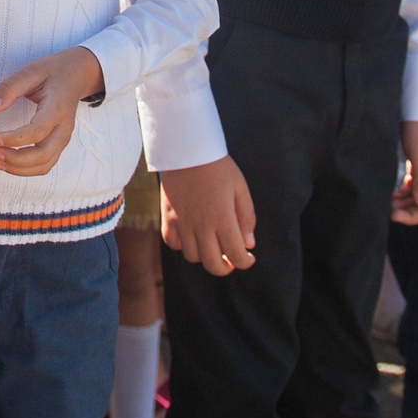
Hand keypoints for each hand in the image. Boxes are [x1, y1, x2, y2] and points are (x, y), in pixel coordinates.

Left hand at [0, 47, 101, 176]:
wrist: (77, 75)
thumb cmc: (53, 71)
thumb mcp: (31, 71)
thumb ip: (10, 88)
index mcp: (57, 108)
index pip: (38, 131)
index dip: (15, 139)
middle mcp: (64, 128)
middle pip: (43, 155)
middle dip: (16, 159)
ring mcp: (63, 139)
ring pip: (44, 165)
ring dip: (19, 168)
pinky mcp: (59, 145)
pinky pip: (44, 165)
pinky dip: (26, 169)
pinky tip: (7, 161)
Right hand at [159, 156, 255, 273]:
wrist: (187, 149)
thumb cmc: (218, 166)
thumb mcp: (240, 188)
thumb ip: (247, 218)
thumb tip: (249, 244)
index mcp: (223, 219)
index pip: (236, 255)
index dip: (245, 262)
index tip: (249, 258)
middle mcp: (202, 225)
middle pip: (213, 264)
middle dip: (225, 268)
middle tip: (231, 260)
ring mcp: (183, 223)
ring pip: (192, 257)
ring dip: (204, 257)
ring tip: (212, 246)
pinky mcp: (168, 216)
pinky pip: (172, 243)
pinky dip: (182, 246)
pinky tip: (191, 237)